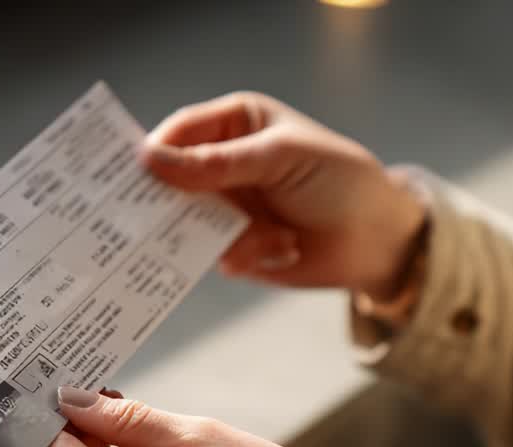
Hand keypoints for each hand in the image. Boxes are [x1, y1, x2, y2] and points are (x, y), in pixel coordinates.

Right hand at [143, 92, 426, 300]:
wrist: (378, 239)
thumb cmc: (338, 180)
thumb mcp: (280, 158)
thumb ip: (218, 163)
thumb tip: (152, 160)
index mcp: (235, 125)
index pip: (180, 131)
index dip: (156, 150)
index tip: (135, 173)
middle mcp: (223, 165)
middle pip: (172, 180)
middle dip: (170, 201)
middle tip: (156, 219)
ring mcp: (227, 208)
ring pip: (188, 223)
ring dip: (221, 233)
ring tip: (260, 234)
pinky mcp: (235, 246)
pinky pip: (213, 255)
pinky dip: (245, 254)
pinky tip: (284, 248)